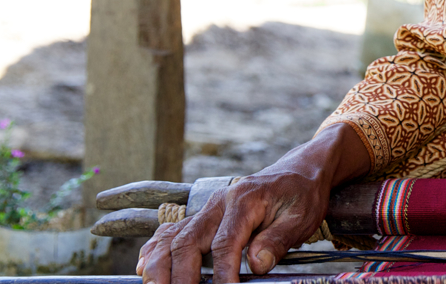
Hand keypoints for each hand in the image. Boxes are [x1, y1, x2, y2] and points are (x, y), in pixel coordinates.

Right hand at [138, 124, 369, 283]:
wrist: (299, 171)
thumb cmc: (302, 195)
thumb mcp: (301, 217)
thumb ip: (277, 240)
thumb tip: (256, 264)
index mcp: (245, 200)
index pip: (225, 242)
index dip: (222, 272)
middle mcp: (219, 203)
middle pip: (188, 240)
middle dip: (181, 274)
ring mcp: (208, 209)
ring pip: (173, 236)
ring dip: (160, 265)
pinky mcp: (203, 217)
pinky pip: (171, 231)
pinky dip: (154, 250)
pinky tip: (144, 268)